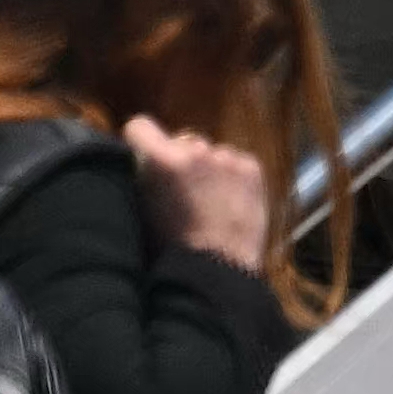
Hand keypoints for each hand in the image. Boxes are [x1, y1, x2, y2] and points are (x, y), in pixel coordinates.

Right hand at [128, 117, 274, 273]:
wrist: (220, 268)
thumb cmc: (172, 243)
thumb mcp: (142, 203)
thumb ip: (143, 172)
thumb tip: (143, 159)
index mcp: (161, 158)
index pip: (140, 126)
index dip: (140, 142)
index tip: (145, 159)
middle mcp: (194, 150)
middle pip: (181, 140)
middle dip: (181, 158)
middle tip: (185, 187)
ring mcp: (227, 158)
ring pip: (211, 152)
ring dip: (209, 167)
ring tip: (214, 197)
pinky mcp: (252, 169)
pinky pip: (237, 161)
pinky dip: (234, 175)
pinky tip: (233, 198)